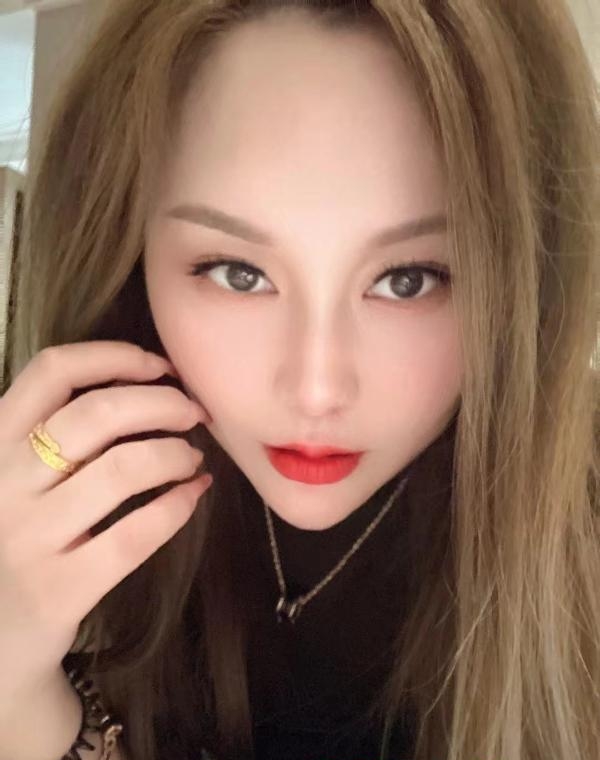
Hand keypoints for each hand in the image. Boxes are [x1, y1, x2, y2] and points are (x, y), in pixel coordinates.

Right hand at [0, 341, 211, 708]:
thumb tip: (145, 381)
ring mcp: (28, 538)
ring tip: (192, 457)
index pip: (52, 371)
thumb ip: (57, 431)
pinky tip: (194, 494)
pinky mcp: (59, 588)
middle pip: (99, 413)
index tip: (160, 366)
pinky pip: (135, 534)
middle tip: (194, 413)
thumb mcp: (18, 475)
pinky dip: (178, 505)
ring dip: (175, 453)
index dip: (115, 357)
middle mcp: (4, 484)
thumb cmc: (19, 536)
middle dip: (163, 403)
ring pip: (122, 469)